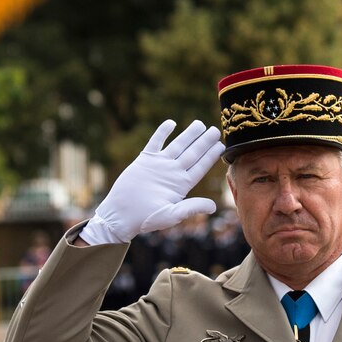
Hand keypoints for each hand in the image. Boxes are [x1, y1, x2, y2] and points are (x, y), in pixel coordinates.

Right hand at [79, 119, 223, 245]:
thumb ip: (191, 208)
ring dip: (188, 134)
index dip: (210, 156)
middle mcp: (172, 172)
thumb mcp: (171, 215)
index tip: (221, 146)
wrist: (121, 214)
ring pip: (177, 145)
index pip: (200, 167)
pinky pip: (155, 142)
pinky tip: (171, 123)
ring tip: (199, 124)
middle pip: (192, 153)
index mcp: (181, 185)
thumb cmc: (146, 219)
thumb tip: (213, 206)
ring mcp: (159, 165)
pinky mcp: (144, 160)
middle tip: (216, 130)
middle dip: (204, 142)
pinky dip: (162, 132)